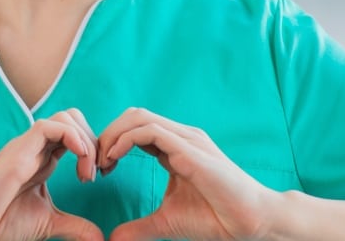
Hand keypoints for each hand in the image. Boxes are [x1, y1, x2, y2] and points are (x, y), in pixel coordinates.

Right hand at [0, 109, 102, 240]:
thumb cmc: (0, 223)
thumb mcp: (48, 223)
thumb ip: (75, 226)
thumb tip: (100, 238)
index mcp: (42, 159)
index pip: (75, 134)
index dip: (94, 148)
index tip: (100, 176)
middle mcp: (35, 148)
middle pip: (73, 118)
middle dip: (95, 139)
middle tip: (98, 171)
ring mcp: (26, 147)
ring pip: (64, 117)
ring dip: (86, 140)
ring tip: (87, 173)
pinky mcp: (18, 151)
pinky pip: (50, 126)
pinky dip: (73, 138)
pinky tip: (80, 162)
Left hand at [99, 107, 282, 240]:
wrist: (251, 222)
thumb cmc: (217, 218)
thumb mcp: (167, 221)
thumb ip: (140, 226)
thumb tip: (114, 239)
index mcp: (175, 147)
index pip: (135, 129)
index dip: (111, 144)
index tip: (98, 170)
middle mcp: (181, 137)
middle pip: (132, 116)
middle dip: (106, 135)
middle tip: (93, 164)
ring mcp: (187, 139)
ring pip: (138, 117)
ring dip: (111, 136)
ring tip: (101, 163)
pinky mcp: (190, 149)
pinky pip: (149, 131)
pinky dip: (124, 141)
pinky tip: (114, 160)